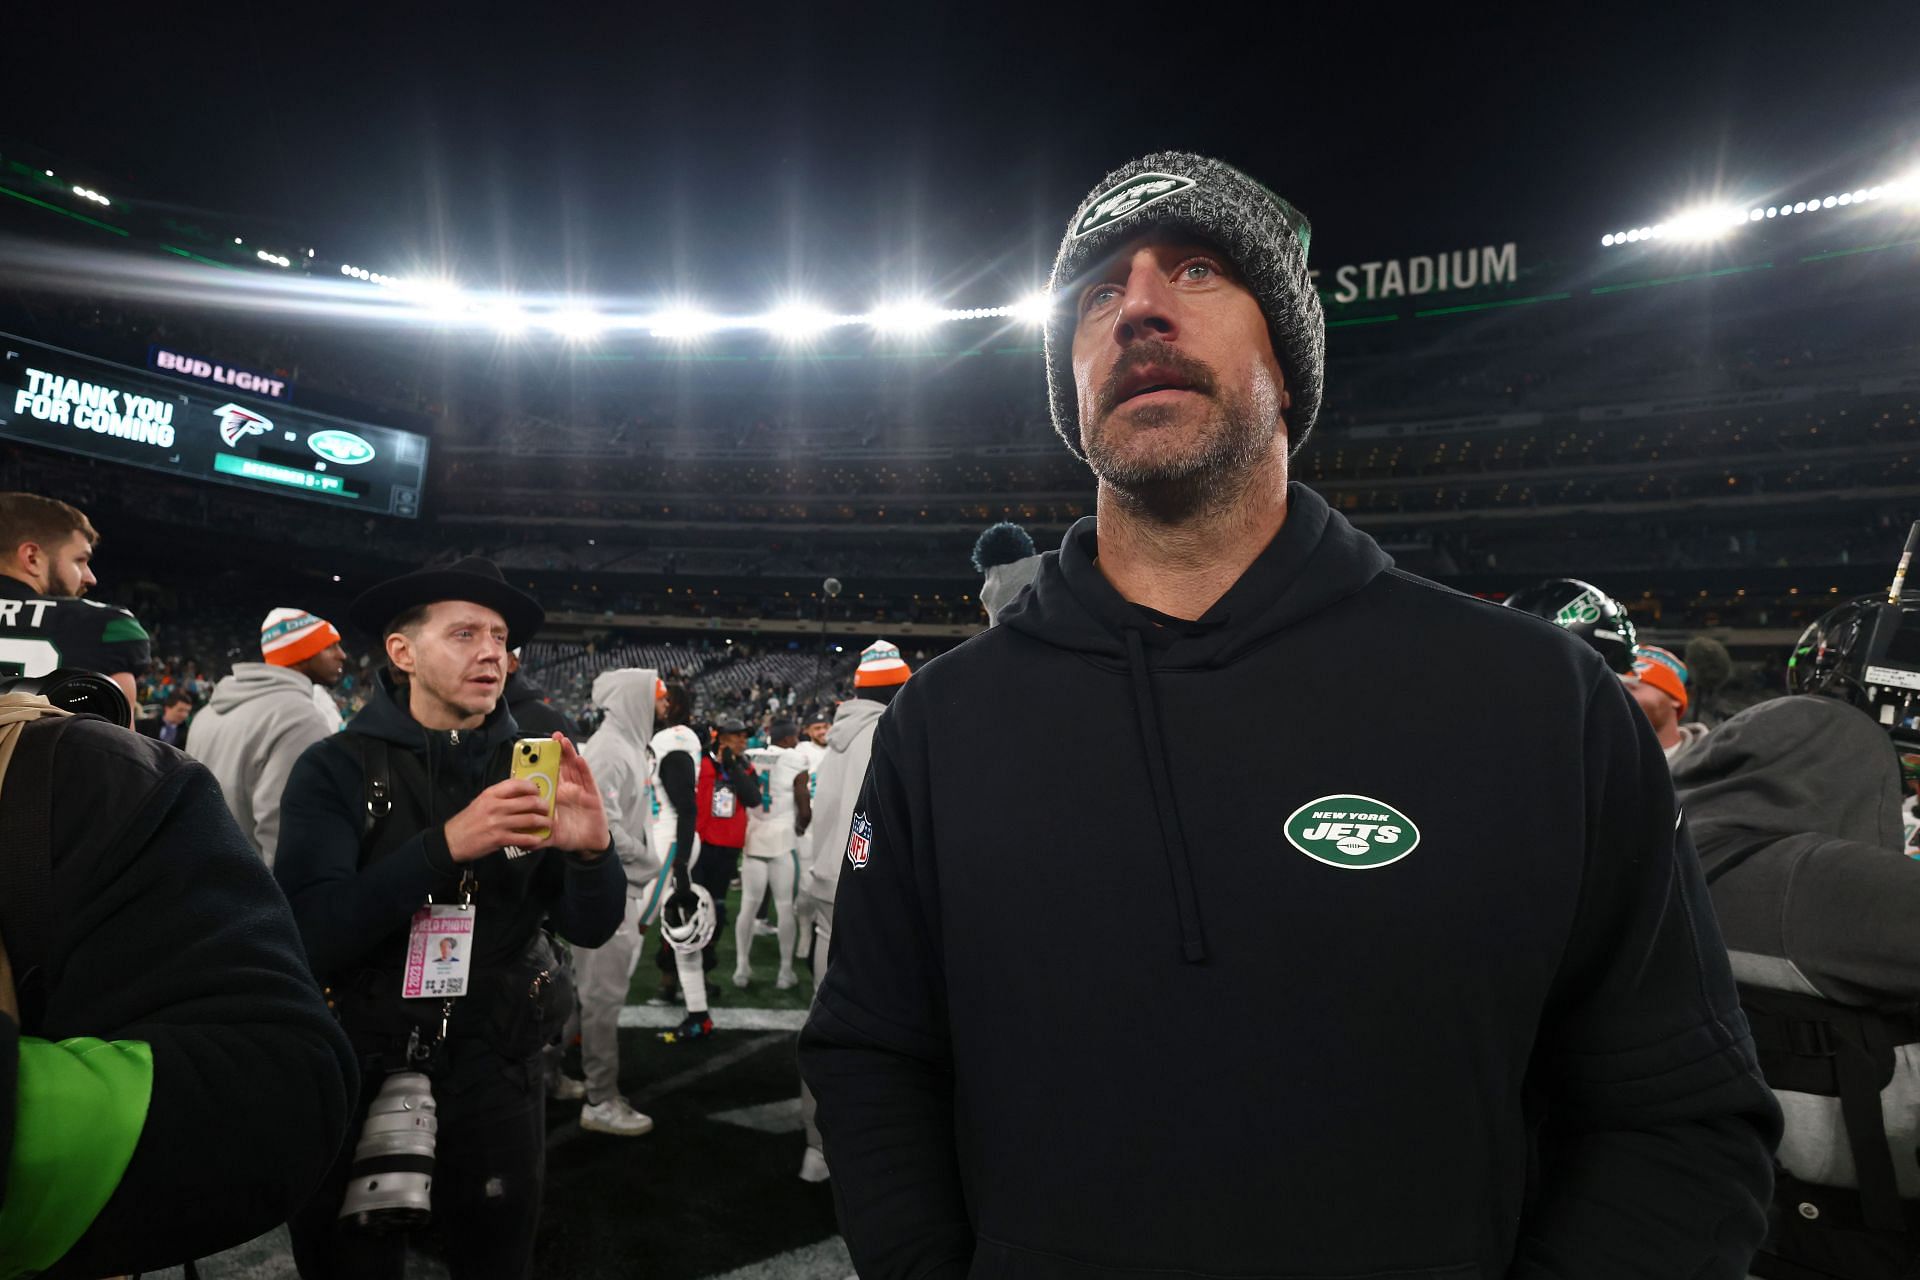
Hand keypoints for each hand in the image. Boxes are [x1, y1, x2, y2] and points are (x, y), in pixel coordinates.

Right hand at [444, 778, 552, 863]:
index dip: (532, 787)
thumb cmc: (468, 821)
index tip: (539, 791)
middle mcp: (496, 806)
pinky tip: (538, 838)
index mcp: (491, 794)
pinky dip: (533, 839)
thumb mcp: (481, 802)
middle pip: (528, 802)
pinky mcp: (499, 839)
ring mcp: (498, 823)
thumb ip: (499, 797)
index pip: (517, 784)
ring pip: (529, 819)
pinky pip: (523, 838)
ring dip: (543, 822)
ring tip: (548, 823)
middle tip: (548, 808)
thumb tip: (520, 793)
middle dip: (543, 805)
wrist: (452, 840)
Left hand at [537, 732, 610, 855]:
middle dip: (556, 751)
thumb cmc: (568, 835)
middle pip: (561, 766)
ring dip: (569, 753)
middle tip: (552, 737)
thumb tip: (520, 844)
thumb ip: (536, 836)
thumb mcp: (549, 835)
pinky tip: (579, 759)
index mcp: (553, 796)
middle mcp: (566, 789)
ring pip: (574, 768)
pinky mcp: (592, 795)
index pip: (546, 775)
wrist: (587, 844)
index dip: (541, 763)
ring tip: (563, 741)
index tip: (533, 750)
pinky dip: (584, 769)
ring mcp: (579, 790)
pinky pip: (587, 779)